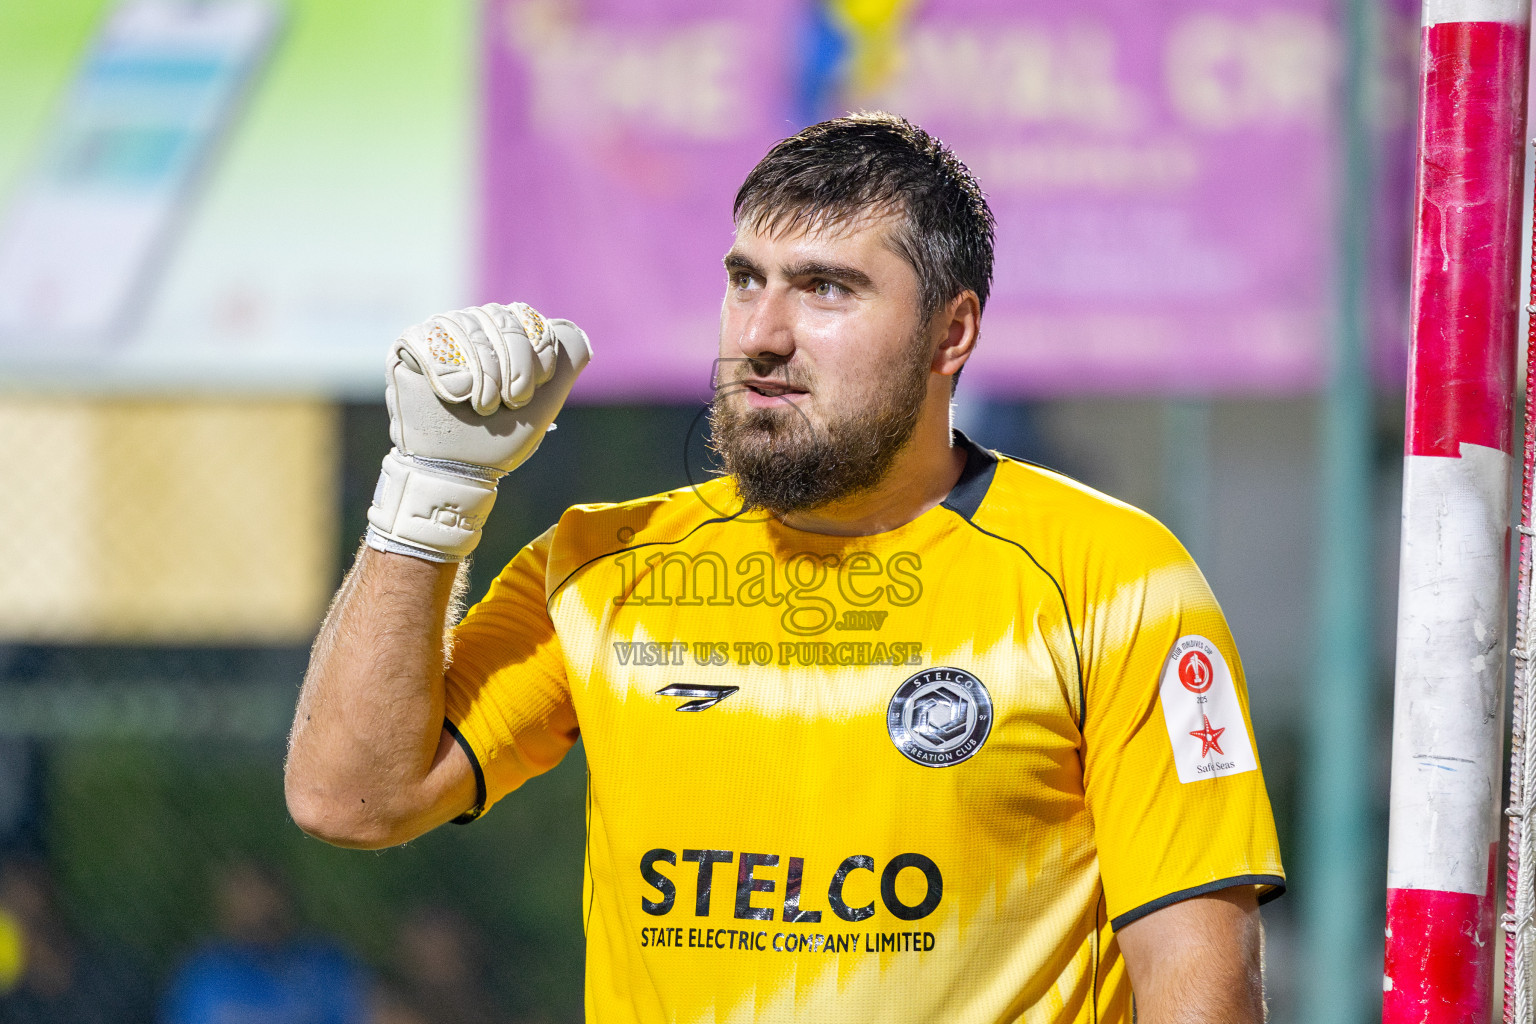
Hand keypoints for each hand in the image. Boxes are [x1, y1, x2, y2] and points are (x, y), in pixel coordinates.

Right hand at [365, 302, 591, 561]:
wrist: (459, 470)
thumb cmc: (499, 440)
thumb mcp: (543, 403)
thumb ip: (565, 365)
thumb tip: (574, 331)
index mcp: (505, 335)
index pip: (525, 317)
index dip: (534, 352)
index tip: (529, 392)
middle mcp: (473, 327)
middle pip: (498, 318)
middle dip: (512, 366)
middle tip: (507, 403)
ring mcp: (440, 335)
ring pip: (467, 325)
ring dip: (482, 373)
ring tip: (481, 406)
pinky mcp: (408, 347)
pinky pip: (429, 337)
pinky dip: (446, 369)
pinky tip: (453, 395)